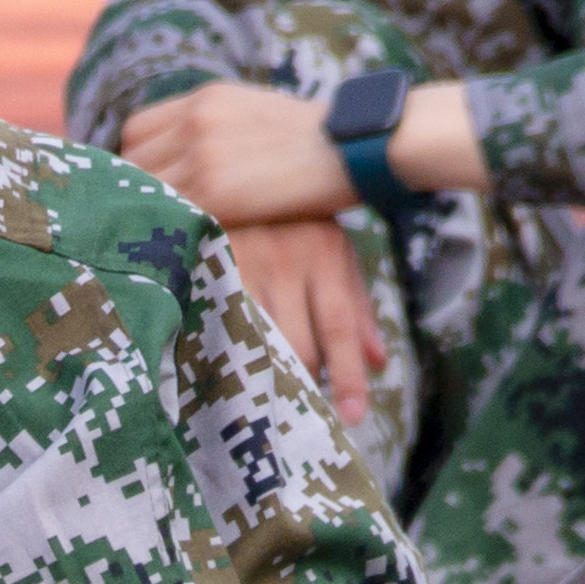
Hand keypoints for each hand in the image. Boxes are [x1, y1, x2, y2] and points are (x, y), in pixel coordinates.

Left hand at [116, 81, 353, 225]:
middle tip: (156, 218)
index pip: (135, 132)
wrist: (361, 146)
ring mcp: (201, 155)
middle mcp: (195, 120)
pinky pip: (168, 214)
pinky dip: (168, 230)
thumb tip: (189, 159)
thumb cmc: (320, 142)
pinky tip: (179, 244)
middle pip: (131, 161)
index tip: (152, 187)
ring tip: (166, 235)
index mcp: (206, 99)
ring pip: (144, 189)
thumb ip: (217, 129)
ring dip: (151, 212)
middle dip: (139, 190)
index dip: (139, 161)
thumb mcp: (260, 115)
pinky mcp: (215, 193)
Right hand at [225, 218, 388, 424]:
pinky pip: (220, 323)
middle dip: (305, 383)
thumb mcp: (334, 249)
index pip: (340, 327)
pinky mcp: (205, 267)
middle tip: (307, 412)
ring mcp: (241, 264)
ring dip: (266, 374)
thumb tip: (379, 364)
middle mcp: (285, 260)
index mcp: (325, 253)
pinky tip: (230, 367)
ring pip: (256, 339)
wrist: (234, 167)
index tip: (353, 416)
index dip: (348, 376)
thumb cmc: (295, 217)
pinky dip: (229, 350)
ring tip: (271, 400)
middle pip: (298, 343)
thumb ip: (357, 304)